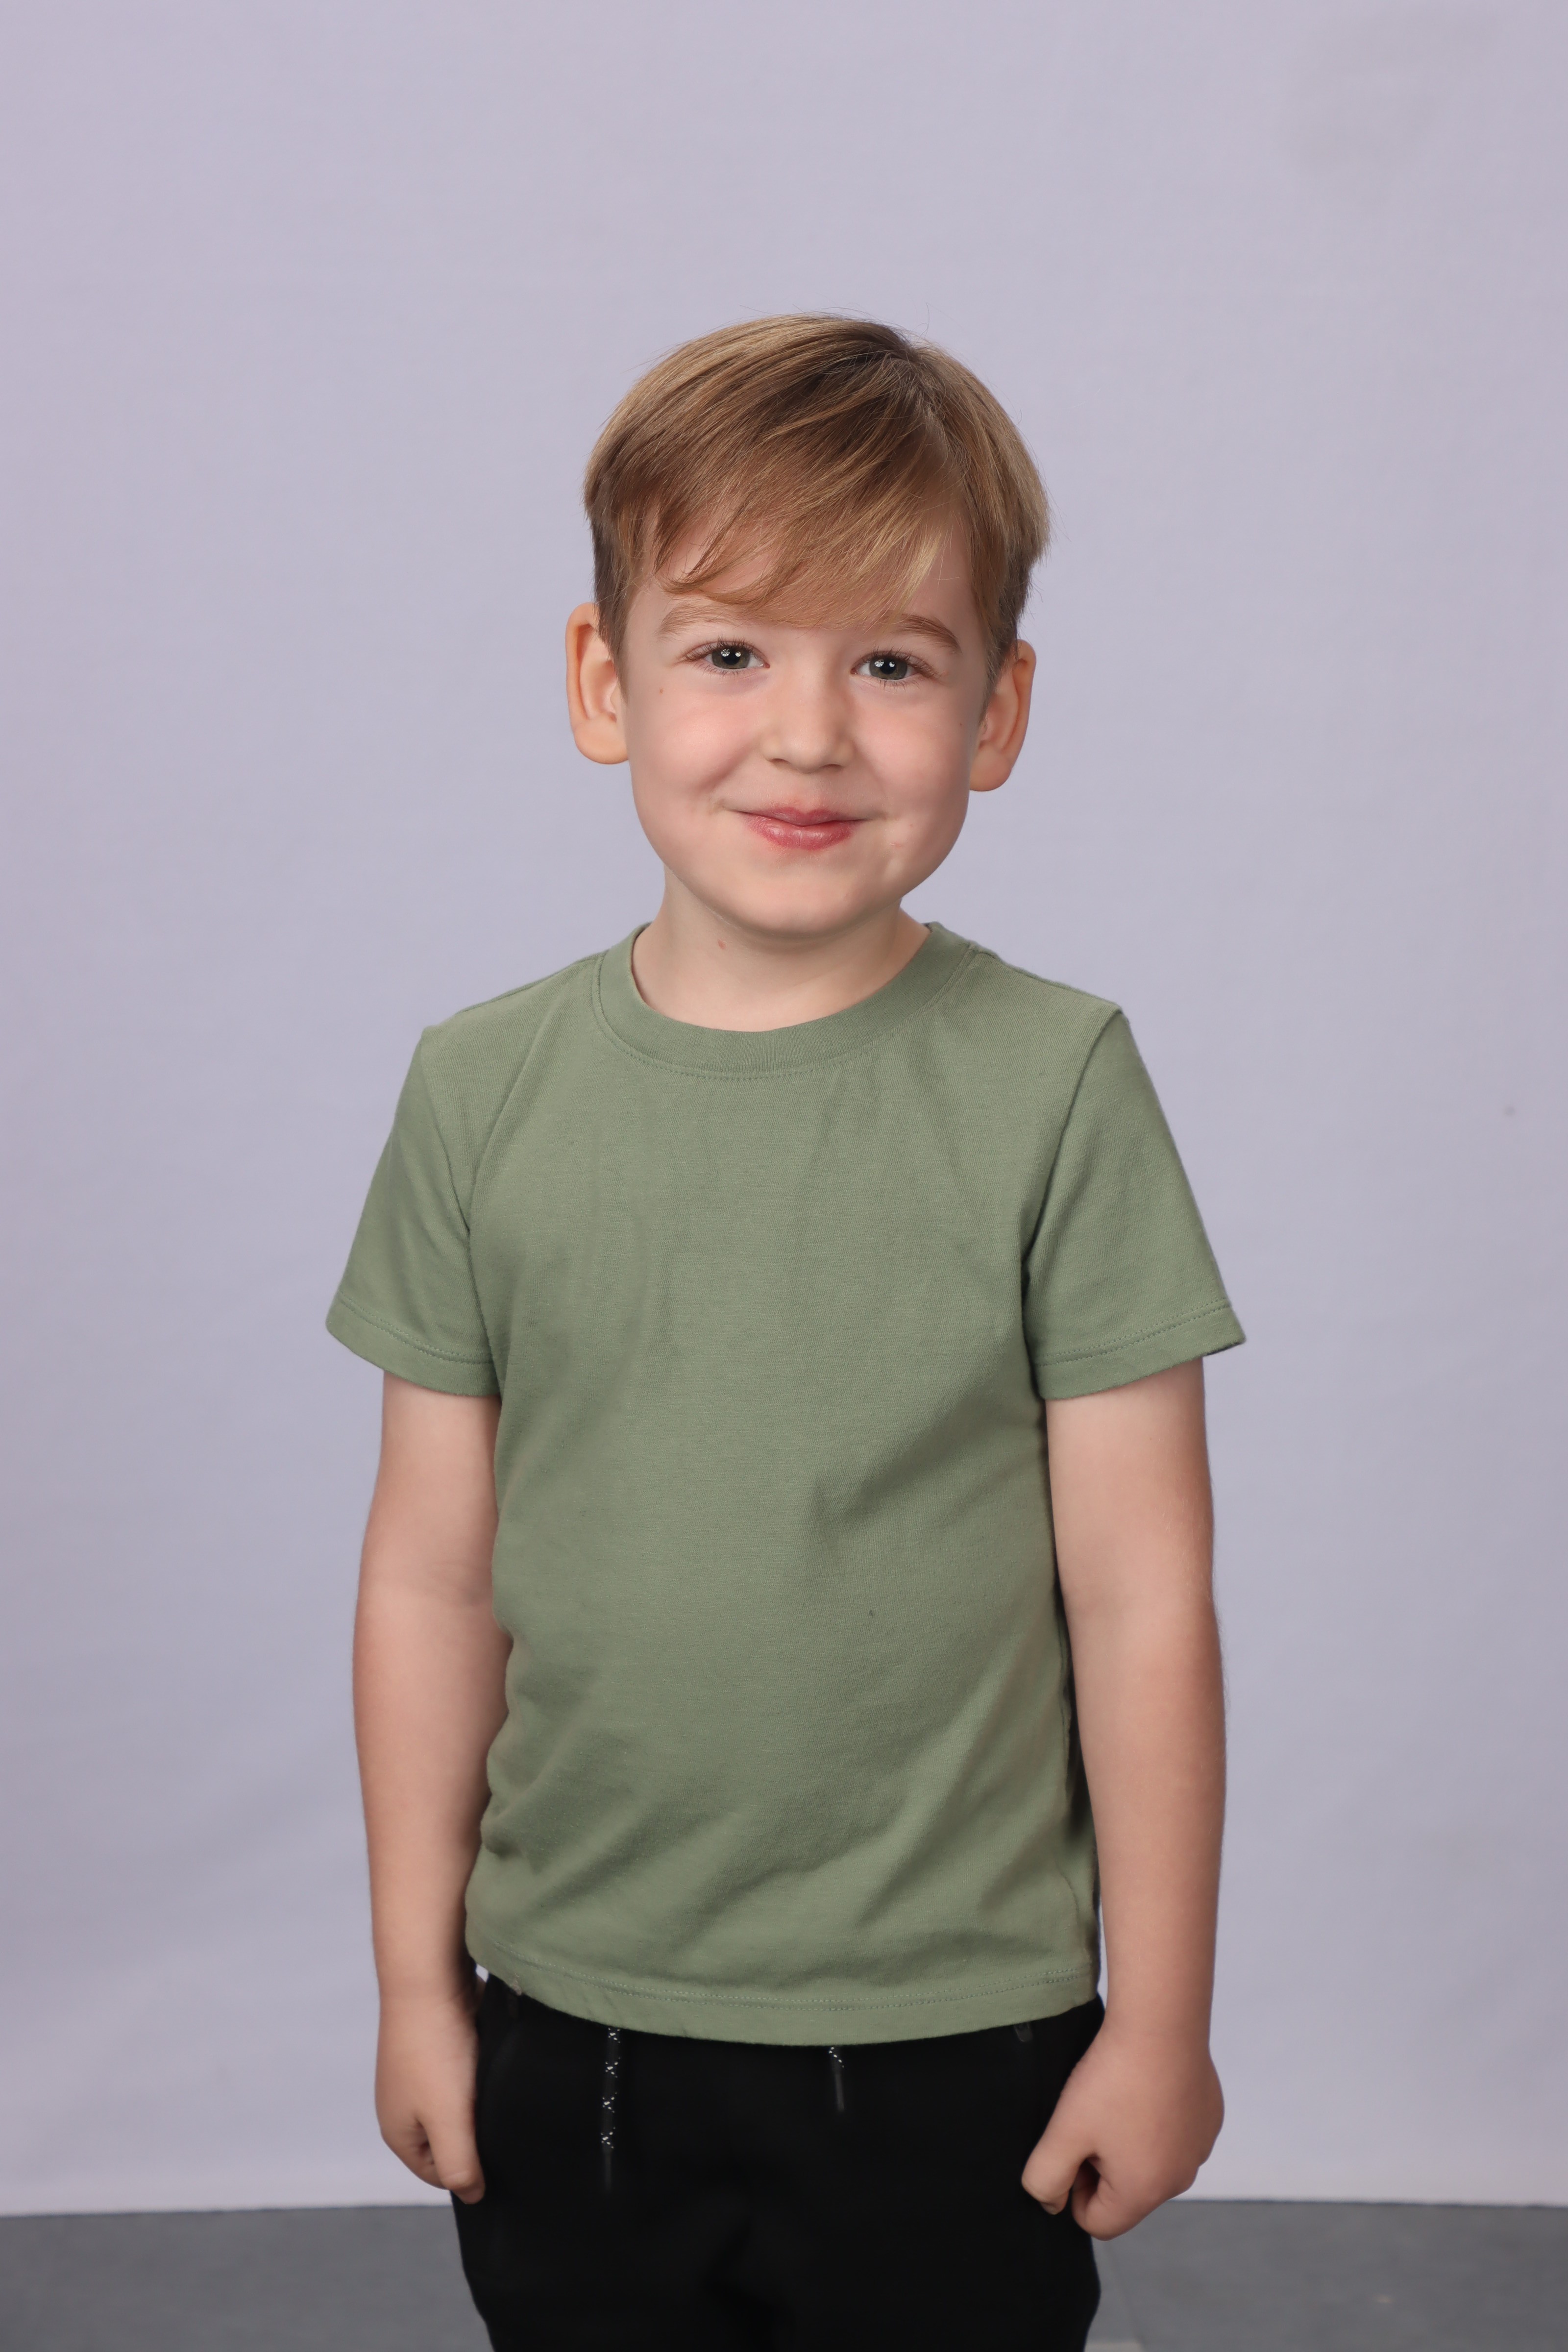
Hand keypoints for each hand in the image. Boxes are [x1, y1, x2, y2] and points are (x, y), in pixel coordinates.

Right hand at [374, 1982, 485, 2202]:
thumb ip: (460, 2167)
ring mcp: (418, 2072)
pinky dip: (478, 2068)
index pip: (438, 2174)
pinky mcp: (435, 2045)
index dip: (470, 2169)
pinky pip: (462, 2071)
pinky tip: (491, 2058)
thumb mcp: (449, 2122)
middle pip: (449, 2138)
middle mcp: (403, 2104)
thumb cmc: (435, 2051)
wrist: (429, 1976)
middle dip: (475, 2131)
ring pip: (459, 2102)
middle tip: (500, 2116)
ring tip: (495, 2085)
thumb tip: (473, 2195)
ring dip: (479, 2098)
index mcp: (398, 2132)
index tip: (497, 2149)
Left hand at [1021, 2018, 1222, 2238]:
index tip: (1073, 2142)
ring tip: (1118, 2095)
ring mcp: (1199, 2147)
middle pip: (1125, 2192)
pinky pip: (1172, 2133)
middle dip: (1102, 2162)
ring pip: (1149, 2161)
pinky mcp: (1208, 2117)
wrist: (1161, 2021)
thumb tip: (1050, 2202)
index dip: (1073, 2186)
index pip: (1097, 2221)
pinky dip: (1154, 2117)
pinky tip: (1144, 2083)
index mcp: (1145, 2191)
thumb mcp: (1063, 2132)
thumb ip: (1045, 2179)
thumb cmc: (1113, 2078)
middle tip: (1092, 2115)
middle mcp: (1180, 2178)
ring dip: (1127, 2139)